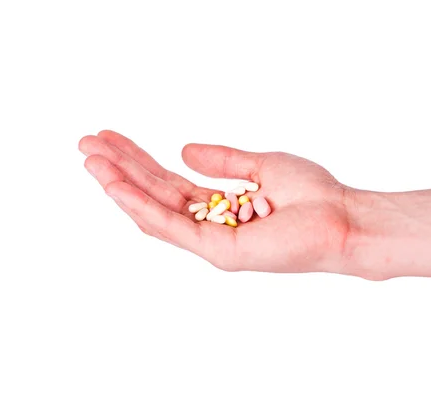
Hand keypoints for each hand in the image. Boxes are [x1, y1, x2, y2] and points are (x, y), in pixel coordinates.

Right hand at [78, 130, 365, 274]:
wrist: (344, 218)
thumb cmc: (312, 196)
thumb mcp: (261, 165)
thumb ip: (223, 161)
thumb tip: (182, 150)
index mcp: (221, 209)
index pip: (169, 185)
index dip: (139, 161)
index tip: (112, 138)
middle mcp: (211, 228)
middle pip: (156, 196)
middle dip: (120, 170)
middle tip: (87, 143)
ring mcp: (213, 243)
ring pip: (155, 213)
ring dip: (120, 186)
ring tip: (91, 159)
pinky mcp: (219, 251)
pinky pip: (172, 226)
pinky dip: (142, 205)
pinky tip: (116, 184)